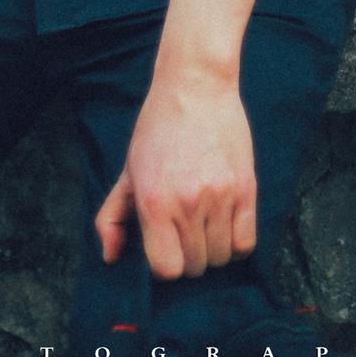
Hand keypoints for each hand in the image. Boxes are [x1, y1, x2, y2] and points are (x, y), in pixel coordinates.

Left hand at [94, 70, 256, 279]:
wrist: (195, 87)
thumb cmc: (157, 129)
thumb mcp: (128, 170)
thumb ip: (111, 217)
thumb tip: (110, 256)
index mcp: (153, 201)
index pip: (166, 269)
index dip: (163, 264)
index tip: (162, 245)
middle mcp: (187, 203)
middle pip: (194, 267)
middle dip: (186, 255)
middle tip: (181, 230)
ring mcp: (219, 197)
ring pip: (220, 258)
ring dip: (211, 249)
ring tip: (202, 223)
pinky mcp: (245, 189)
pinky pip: (245, 244)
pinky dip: (235, 242)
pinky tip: (223, 223)